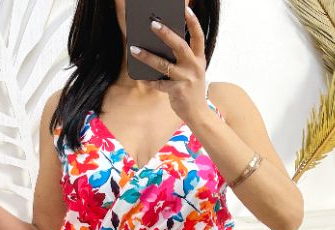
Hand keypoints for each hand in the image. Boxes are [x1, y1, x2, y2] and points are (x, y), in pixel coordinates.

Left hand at [130, 5, 207, 126]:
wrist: (198, 114)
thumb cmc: (191, 90)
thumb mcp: (192, 72)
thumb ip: (182, 60)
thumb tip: (160, 46)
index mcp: (199, 59)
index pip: (198, 37)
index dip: (193, 22)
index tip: (185, 9)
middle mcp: (194, 67)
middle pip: (180, 46)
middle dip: (166, 34)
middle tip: (152, 24)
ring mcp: (186, 79)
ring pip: (164, 65)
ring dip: (147, 56)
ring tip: (134, 49)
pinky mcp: (178, 91)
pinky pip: (159, 84)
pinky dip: (149, 80)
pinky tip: (140, 76)